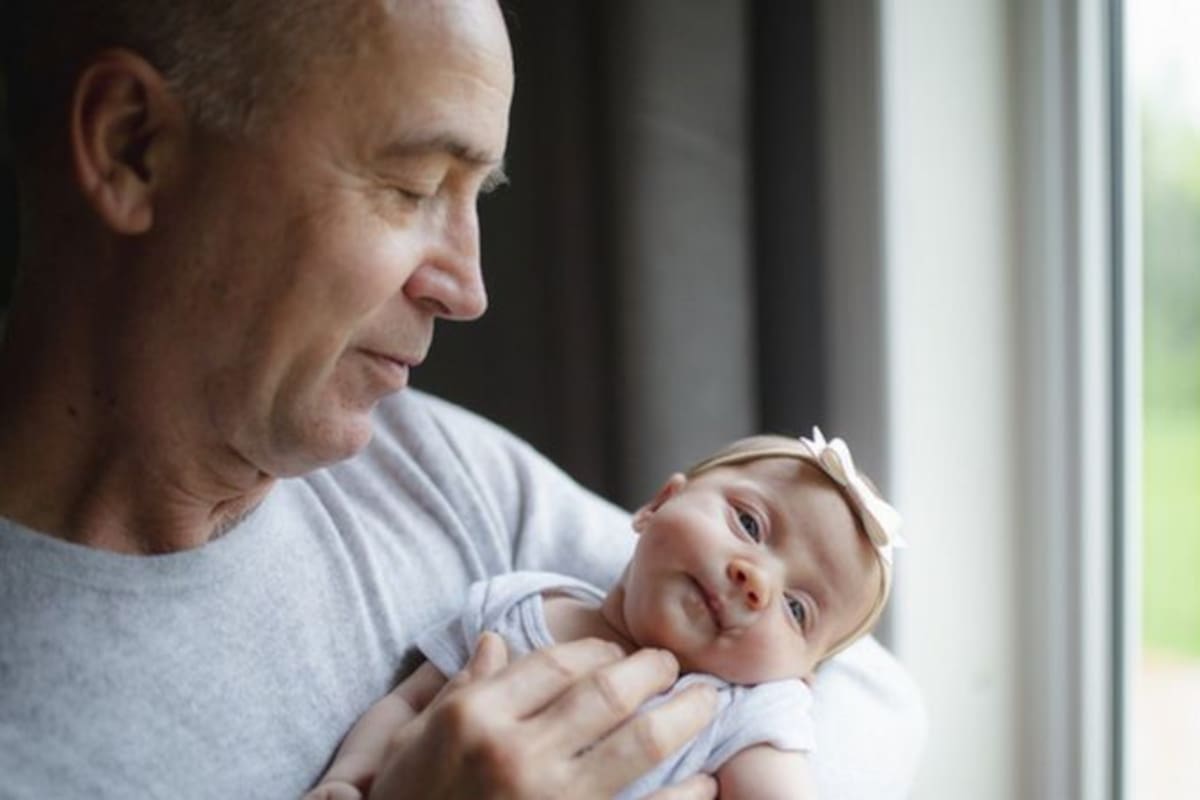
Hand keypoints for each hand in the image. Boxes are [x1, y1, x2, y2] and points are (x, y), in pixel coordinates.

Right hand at [367, 632, 717, 798]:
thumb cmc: (410, 798)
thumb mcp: (415, 738)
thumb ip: (464, 687)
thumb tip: (494, 640)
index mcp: (476, 717)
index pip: (555, 662)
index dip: (597, 649)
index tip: (617, 651)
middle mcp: (516, 753)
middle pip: (606, 693)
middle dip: (652, 671)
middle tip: (672, 665)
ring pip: (640, 744)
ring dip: (684, 716)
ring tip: (707, 702)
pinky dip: (684, 795)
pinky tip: (705, 779)